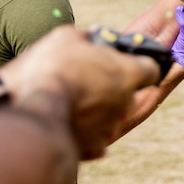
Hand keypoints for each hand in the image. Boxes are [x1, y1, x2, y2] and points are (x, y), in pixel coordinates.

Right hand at [0, 26, 160, 158]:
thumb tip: (90, 37)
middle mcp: (126, 101)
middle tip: (86, 78)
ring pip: (111, 115)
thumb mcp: (66, 37)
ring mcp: (111, 125)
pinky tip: (69, 122)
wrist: (32, 112)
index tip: (123, 62)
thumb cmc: (51, 68)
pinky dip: (86, 132)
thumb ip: (86, 37)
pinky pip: (96, 138)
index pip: (151, 68)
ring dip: (97, 108)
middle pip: (128, 92)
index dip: (138, 64)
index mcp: (127, 73)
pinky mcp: (94, 146)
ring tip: (71, 99)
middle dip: (112, 86)